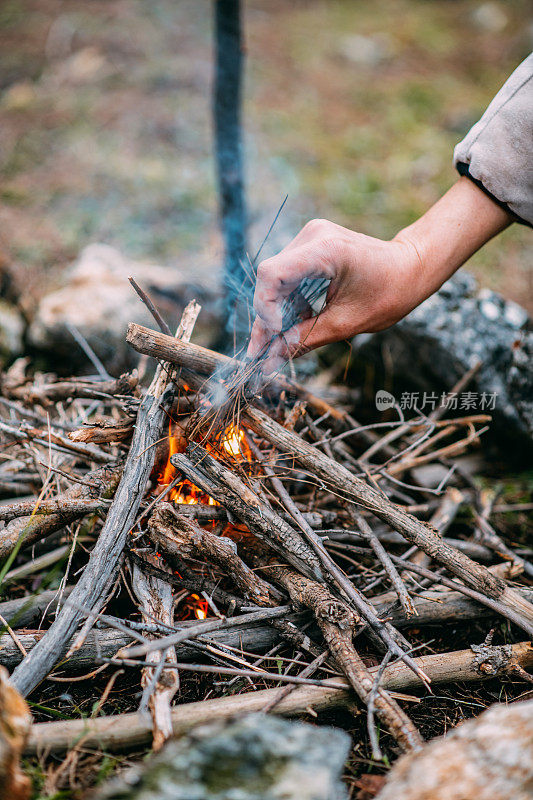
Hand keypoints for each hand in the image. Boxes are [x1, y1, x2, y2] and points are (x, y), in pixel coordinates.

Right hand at [247, 178, 510, 372]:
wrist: (411, 267)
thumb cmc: (389, 293)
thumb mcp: (347, 324)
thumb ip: (306, 339)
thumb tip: (271, 359)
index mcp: (325, 250)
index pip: (272, 274)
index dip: (265, 308)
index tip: (275, 337)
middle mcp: (312, 236)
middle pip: (270, 279)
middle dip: (266, 318)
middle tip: (262, 354)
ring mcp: (310, 237)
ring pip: (275, 280)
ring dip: (277, 312)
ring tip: (284, 341)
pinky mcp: (311, 245)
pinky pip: (287, 275)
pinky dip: (288, 301)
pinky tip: (300, 320)